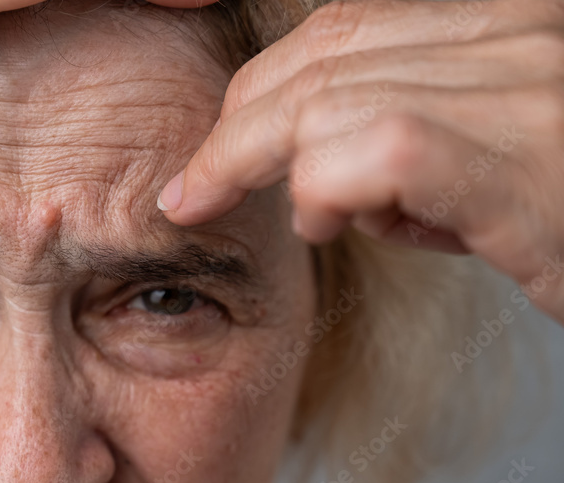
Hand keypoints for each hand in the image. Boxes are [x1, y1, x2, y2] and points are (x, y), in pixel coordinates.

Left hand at [158, 0, 563, 322]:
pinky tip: (333, 222)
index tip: (208, 152)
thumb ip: (403, 129)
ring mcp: (526, 87)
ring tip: (311, 220)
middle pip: (319, 62)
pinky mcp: (526, 161)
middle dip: (234, 135)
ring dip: (278, 172)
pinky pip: (381, 154)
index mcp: (499, 15)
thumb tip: (307, 168)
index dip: (255, 90)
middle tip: (195, 193)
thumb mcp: (486, 146)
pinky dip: (329, 193)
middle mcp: (515, 29)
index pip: (339, 30)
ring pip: (330, 106)